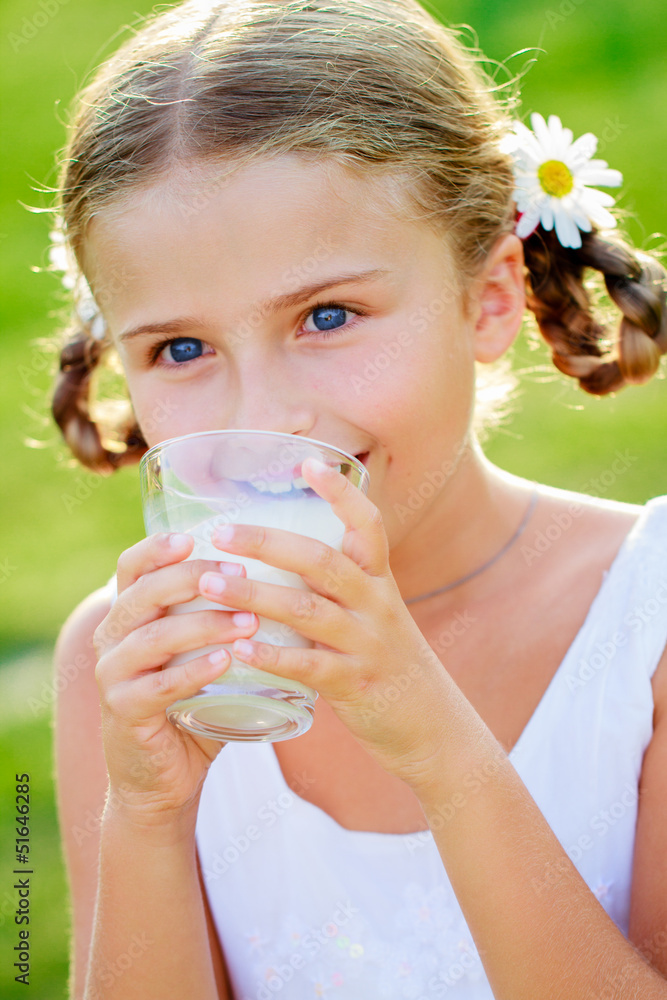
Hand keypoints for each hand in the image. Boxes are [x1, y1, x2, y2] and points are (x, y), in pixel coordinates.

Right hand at [92, 532, 261, 825]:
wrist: (164, 778)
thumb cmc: (193, 705)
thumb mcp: (203, 654)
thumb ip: (224, 619)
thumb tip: (290, 580)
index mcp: (130, 615)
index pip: (132, 567)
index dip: (158, 548)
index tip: (197, 536)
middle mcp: (113, 638)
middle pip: (143, 594)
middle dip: (192, 579)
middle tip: (239, 575)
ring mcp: (113, 676)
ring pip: (153, 638)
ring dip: (204, 625)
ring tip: (249, 621)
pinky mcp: (123, 713)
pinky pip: (156, 686)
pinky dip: (192, 672)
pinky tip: (225, 662)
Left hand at [199, 458, 450, 786]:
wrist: (433, 727)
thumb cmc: (389, 664)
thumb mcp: (375, 615)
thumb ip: (339, 588)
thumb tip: (281, 558)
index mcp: (380, 582)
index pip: (368, 525)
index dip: (340, 493)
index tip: (307, 462)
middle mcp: (376, 605)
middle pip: (321, 561)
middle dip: (267, 543)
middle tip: (220, 532)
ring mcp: (366, 644)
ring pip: (306, 610)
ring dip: (254, 596)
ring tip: (210, 584)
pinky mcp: (355, 685)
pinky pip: (309, 667)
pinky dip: (272, 656)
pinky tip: (239, 650)